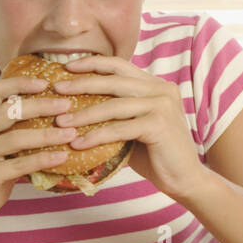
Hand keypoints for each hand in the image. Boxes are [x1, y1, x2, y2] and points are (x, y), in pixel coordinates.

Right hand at [0, 75, 79, 242]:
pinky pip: (19, 164)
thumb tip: (49, 126)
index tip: (46, 82)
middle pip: (9, 110)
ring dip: (48, 134)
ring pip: (17, 137)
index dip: (20, 83)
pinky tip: (62, 156)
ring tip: (72, 132)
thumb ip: (10, 139)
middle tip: (67, 105)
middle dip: (42, 105)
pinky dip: (43, 159)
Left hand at [53, 55, 208, 200]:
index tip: (66, 67)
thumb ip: (116, 114)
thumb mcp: (134, 127)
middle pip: (114, 80)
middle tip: (56, 89)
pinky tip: (78, 144)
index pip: (120, 65)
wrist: (186, 179)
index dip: (92, 63)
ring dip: (84, 114)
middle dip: (82, 83)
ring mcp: (163, 105)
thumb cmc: (156, 155)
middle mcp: (162, 89)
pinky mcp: (159, 125)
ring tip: (61, 122)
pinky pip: (119, 129)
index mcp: (156, 85)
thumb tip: (75, 109)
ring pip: (114, 105)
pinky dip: (96, 136)